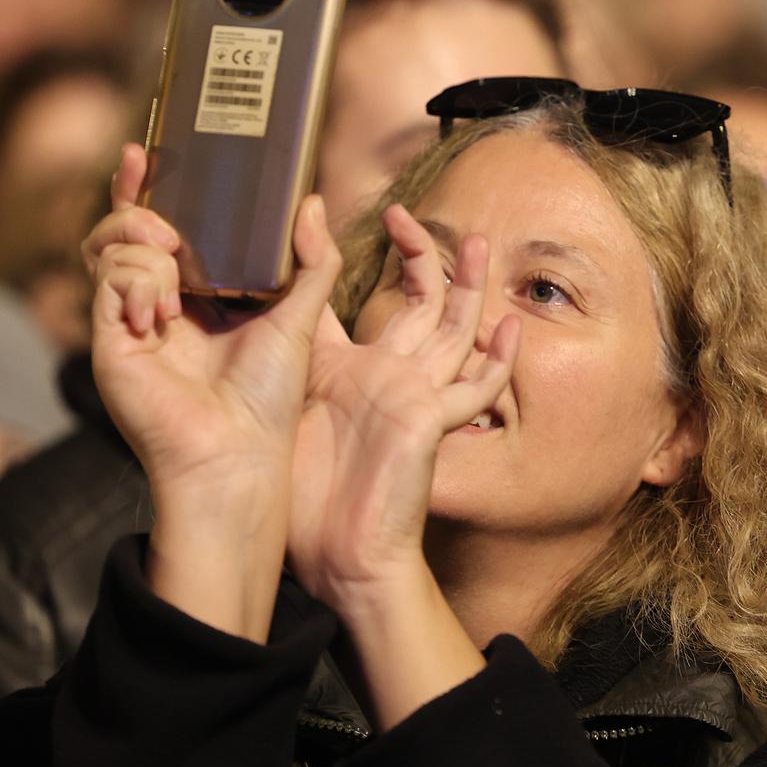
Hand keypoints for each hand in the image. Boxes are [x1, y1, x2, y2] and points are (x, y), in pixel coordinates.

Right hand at [86, 144, 340, 485]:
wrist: (237, 453)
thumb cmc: (270, 397)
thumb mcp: (301, 317)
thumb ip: (312, 259)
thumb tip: (311, 199)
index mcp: (199, 296)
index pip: (163, 229)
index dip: (149, 189)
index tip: (146, 152)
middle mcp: (159, 304)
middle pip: (123, 230)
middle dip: (136, 206)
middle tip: (169, 228)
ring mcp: (128, 321)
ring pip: (109, 246)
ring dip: (141, 244)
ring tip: (172, 270)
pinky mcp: (109, 339)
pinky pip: (105, 279)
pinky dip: (134, 280)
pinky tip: (159, 313)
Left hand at [286, 205, 519, 614]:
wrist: (334, 550)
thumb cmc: (309, 493)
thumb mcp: (292, 397)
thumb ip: (289, 344)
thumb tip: (256, 302)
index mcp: (363, 372)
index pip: (379, 305)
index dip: (380, 266)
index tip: (367, 219)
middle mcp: (396, 378)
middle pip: (424, 306)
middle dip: (425, 259)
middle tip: (410, 216)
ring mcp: (419, 399)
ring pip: (456, 334)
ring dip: (470, 291)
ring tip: (479, 247)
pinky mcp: (432, 423)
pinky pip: (476, 390)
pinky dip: (495, 363)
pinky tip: (509, 333)